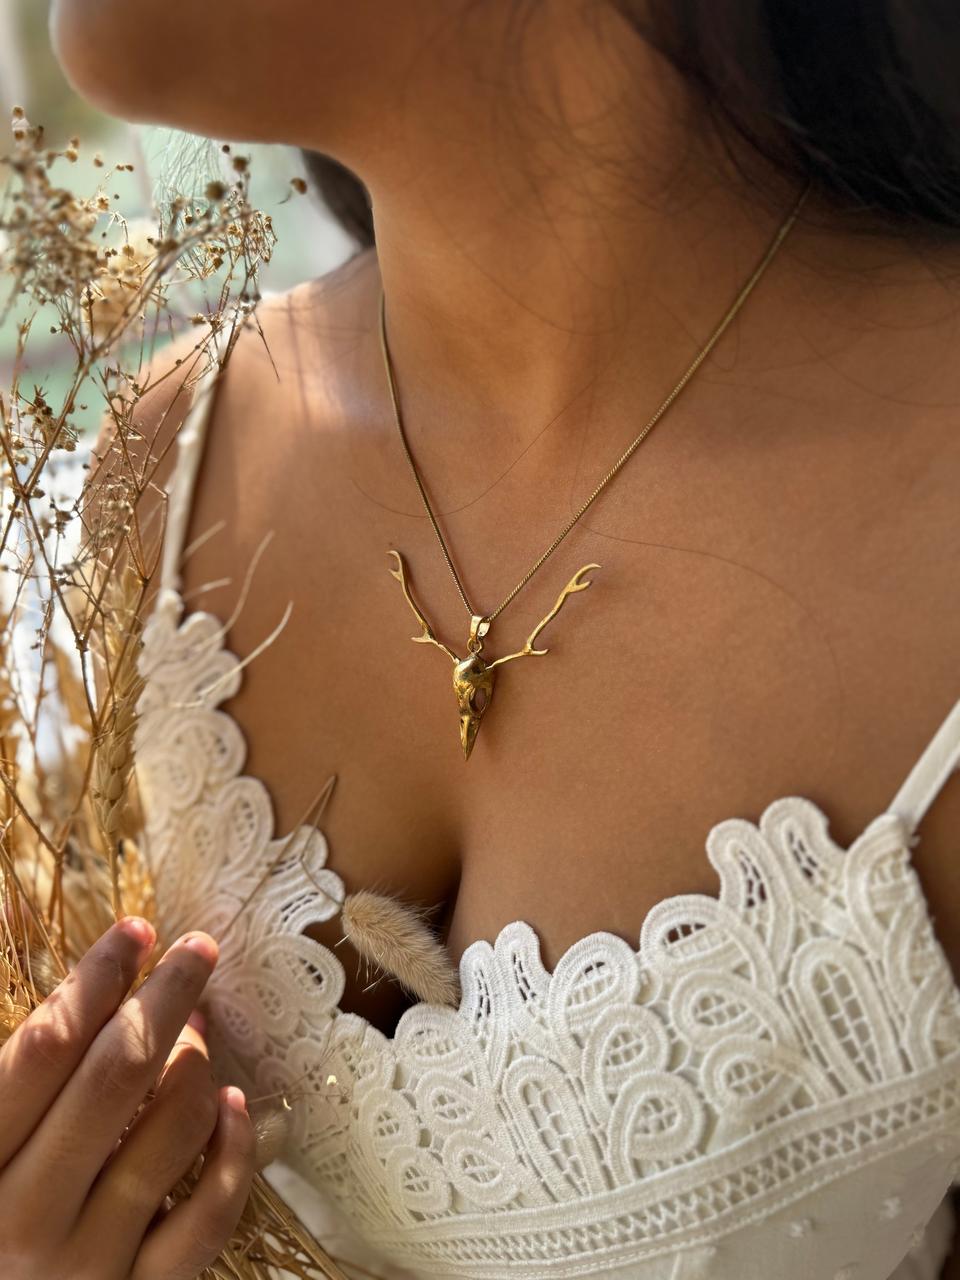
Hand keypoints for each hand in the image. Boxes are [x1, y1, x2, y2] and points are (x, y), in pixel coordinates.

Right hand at [0, 917, 255, 1278]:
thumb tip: (56, 963)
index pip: (44, 1049)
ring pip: (168, 1135)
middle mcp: (23, 1220)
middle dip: (163, 997)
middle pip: (115, 1076)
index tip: (136, 930)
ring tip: (196, 1031)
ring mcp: (85, 1266)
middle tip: (199, 948)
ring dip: (195, 1064)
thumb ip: (15, 1067)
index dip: (95, 979)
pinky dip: (232, 1153)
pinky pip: (207, 1218)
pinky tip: (232, 1103)